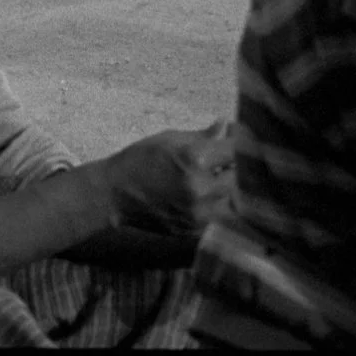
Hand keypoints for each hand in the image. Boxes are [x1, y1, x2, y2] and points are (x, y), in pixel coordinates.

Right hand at [96, 122, 235, 238]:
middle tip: (234, 158)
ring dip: (233, 188)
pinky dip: (222, 206)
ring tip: (226, 177)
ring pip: (234, 200)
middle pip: (239, 177)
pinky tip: (216, 195)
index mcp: (195, 159)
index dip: (240, 141)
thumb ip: (202, 135)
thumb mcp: (169, 139)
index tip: (240, 136)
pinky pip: (221, 217)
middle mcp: (201, 188)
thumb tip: (226, 126)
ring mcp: (199, 213)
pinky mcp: (195, 229)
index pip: (234, 150)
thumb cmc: (140, 159)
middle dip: (239, 166)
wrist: (114, 194)